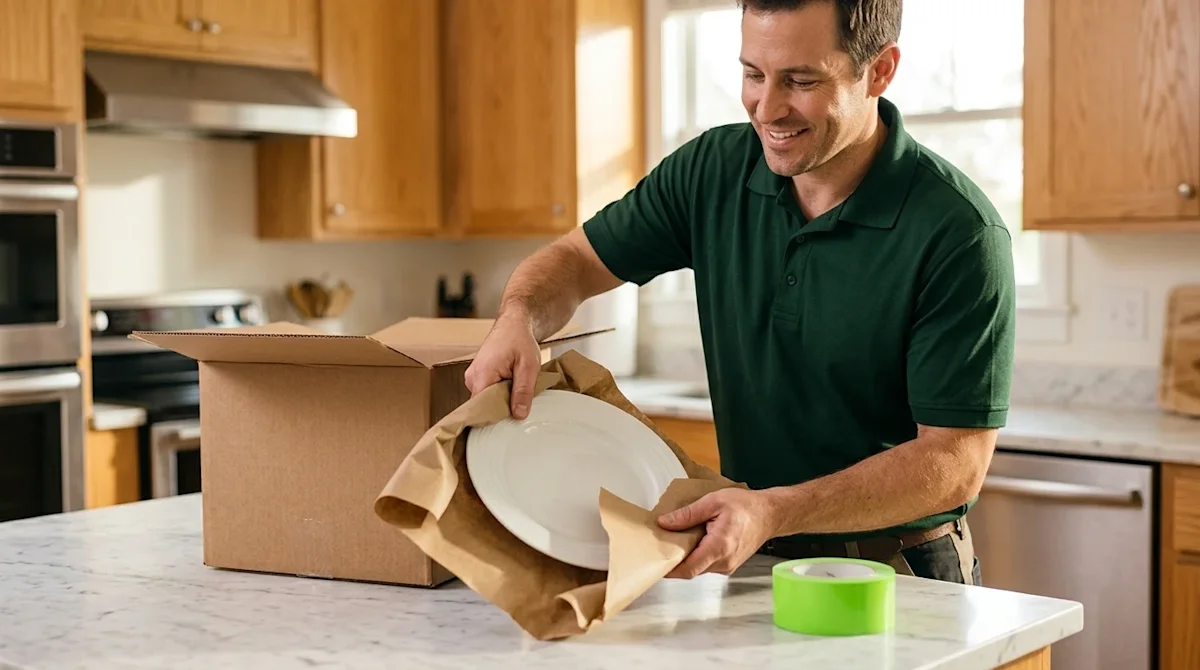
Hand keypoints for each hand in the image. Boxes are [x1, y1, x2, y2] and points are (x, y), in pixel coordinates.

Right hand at [464, 314, 542, 418]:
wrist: (513, 324)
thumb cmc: (520, 340)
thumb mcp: (529, 367)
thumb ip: (523, 392)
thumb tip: (519, 415)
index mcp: (482, 375)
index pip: (481, 409)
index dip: (497, 418)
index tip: (511, 421)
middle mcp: (472, 378)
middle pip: (484, 407)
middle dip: (502, 409)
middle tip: (520, 402)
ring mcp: (473, 378)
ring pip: (486, 401)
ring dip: (502, 400)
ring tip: (515, 389)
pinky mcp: (477, 377)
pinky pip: (487, 394)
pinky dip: (500, 394)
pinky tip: (510, 386)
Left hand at [657, 488, 779, 578]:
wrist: (770, 514)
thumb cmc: (745, 506)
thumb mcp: (713, 502)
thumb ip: (688, 514)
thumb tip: (664, 523)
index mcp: (719, 547)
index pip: (689, 568)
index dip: (670, 568)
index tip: (655, 562)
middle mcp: (724, 562)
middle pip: (691, 570)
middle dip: (675, 560)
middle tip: (660, 546)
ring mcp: (728, 566)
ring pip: (699, 568)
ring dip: (687, 558)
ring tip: (676, 540)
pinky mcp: (729, 565)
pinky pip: (707, 565)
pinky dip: (697, 556)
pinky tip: (693, 541)